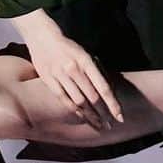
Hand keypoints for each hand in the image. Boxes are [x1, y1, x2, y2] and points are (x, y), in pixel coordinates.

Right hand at [14, 10, 122, 129]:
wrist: (43, 37)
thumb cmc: (69, 47)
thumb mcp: (86, 54)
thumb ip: (97, 72)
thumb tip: (110, 92)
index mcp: (86, 61)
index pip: (103, 87)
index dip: (112, 104)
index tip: (120, 116)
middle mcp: (74, 69)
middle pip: (92, 97)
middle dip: (103, 113)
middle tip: (110, 124)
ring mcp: (60, 75)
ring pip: (78, 102)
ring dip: (90, 115)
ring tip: (98, 124)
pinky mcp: (49, 80)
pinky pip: (64, 100)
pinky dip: (74, 110)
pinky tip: (82, 116)